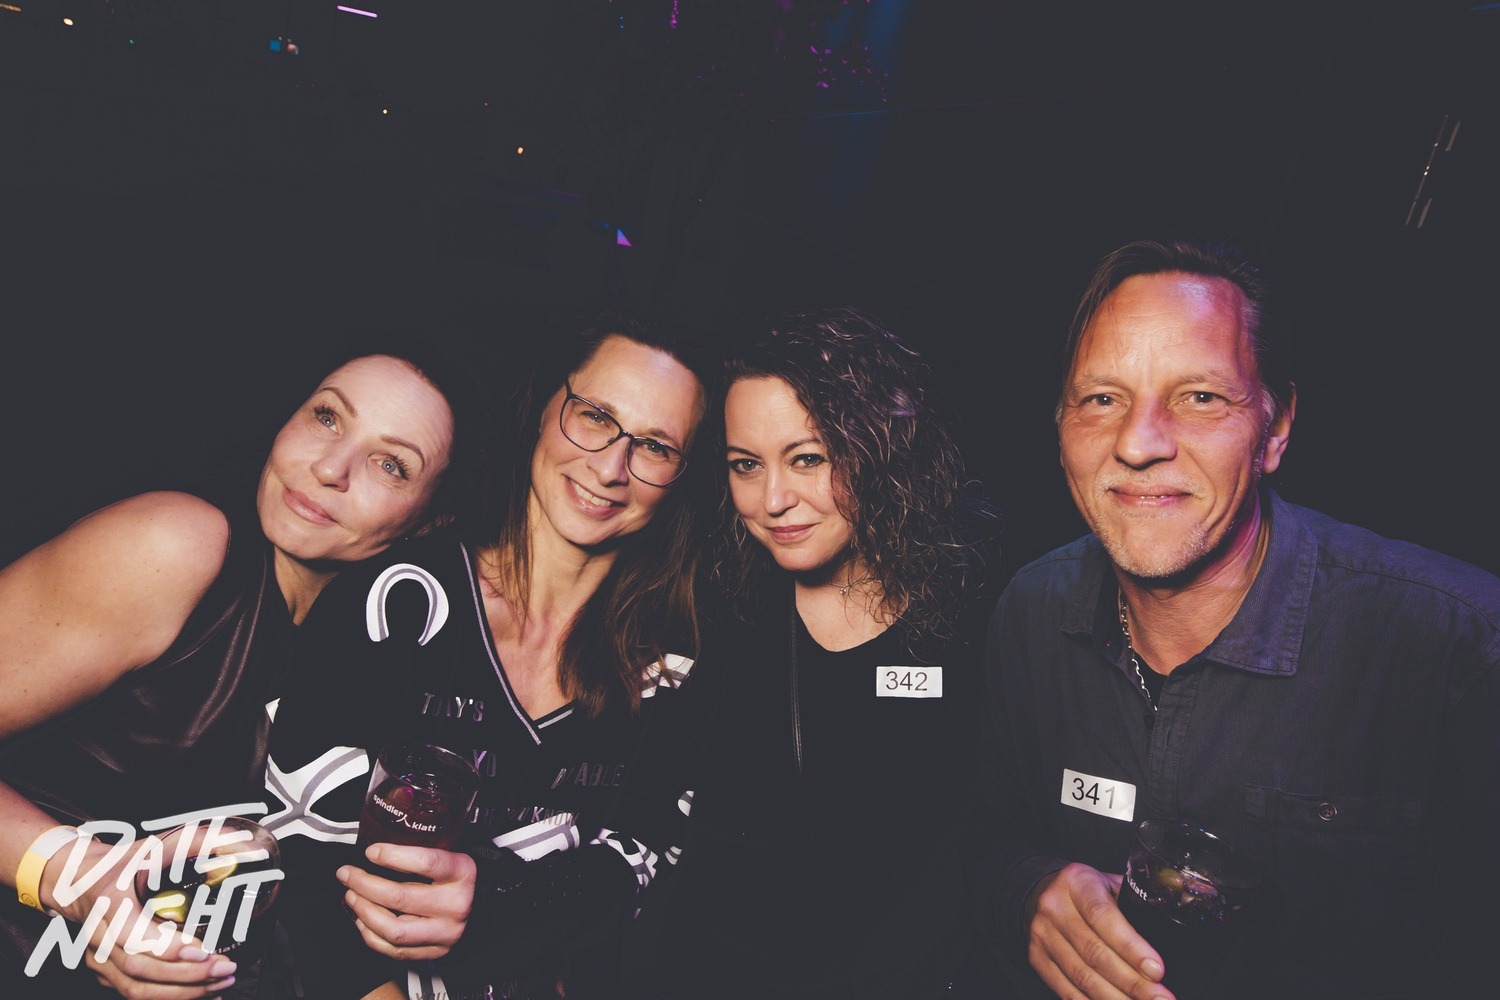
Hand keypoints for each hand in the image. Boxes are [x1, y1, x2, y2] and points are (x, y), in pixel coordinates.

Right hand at [46, 837, 234, 998]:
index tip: (203, 950)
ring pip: (136, 990)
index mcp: (110, 904)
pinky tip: (204, 994)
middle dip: (186, 975)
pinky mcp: (106, 975)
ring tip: (221, 983)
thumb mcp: (153, 845)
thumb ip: (197, 842)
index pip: (133, 935)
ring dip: (182, 993)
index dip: (167, 948)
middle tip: (225, 968)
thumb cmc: (118, 865)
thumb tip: (240, 845)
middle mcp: (100, 938)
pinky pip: (136, 995)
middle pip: (139, 969)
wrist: (77, 884)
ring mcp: (99, 961)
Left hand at [336, 844, 476, 960]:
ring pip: (393, 928)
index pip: (426, 862)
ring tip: (351, 896)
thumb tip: (374, 850)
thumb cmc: (458, 880)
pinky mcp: (435, 952)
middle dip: (364, 884)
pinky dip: (370, 934)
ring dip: (363, 911)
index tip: (371, 851)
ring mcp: (445, 932)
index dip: (393, 856)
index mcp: (462, 873)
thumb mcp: (451, 856)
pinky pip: (394, 950)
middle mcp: (455, 904)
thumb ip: (420, 852)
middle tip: (347, 874)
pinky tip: (361, 919)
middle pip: (400, 896)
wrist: (483, 910)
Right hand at [1025, 862, 1172, 999]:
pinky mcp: (1037, 958)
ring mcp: (1042, 934)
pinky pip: (1066, 989)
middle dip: (1132, 982)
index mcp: (1077, 881)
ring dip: (1116, 998)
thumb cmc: (1088, 891)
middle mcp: (1054, 906)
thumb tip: (1168, 934)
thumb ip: (1133, 905)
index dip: (1131, 947)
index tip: (1157, 970)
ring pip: (1081, 975)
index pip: (1103, 917)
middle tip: (1161, 998)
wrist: (1043, 892)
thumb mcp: (1110, 883)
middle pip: (1094, 952)